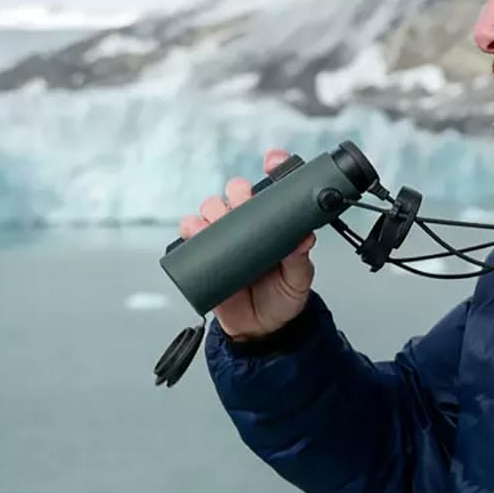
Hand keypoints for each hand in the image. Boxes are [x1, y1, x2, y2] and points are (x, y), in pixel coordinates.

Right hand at [177, 149, 315, 339]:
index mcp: (273, 223)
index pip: (271, 188)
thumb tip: (303, 237)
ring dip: (212, 208)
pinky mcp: (205, 255)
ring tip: (217, 221)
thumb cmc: (284, 298)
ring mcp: (225, 238)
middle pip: (235, 192)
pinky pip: (190, 235)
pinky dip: (190, 228)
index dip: (273, 167)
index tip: (273, 162)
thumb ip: (300, 259)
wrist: (262, 330)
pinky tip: (196, 231)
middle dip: (237, 191)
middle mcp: (247, 224)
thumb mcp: (299, 279)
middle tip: (243, 203)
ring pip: (211, 208)